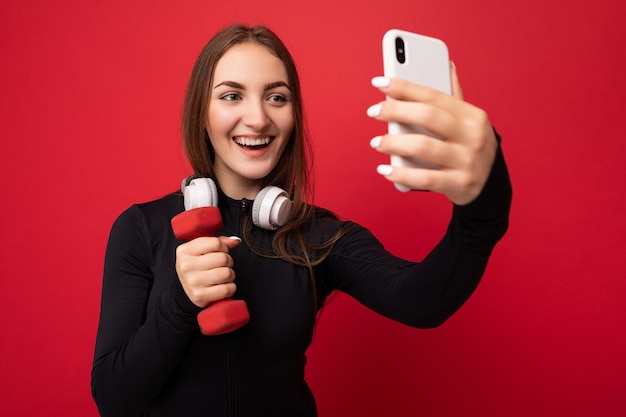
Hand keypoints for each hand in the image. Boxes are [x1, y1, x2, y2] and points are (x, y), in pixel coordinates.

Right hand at [175, 236, 240, 307]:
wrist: (185, 290)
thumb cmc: (196, 267)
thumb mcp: (200, 250)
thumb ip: (218, 242)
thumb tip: (235, 241)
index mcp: (185, 251)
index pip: (216, 243)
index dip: (224, 247)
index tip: (220, 252)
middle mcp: (187, 266)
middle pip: (223, 258)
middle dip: (228, 262)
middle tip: (222, 266)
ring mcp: (193, 282)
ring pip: (227, 273)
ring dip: (230, 275)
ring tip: (222, 276)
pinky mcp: (200, 296)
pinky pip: (226, 289)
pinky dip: (230, 288)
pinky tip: (222, 286)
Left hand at [367, 62, 497, 204]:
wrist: (490, 187)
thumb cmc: (469, 149)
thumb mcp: (469, 122)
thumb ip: (454, 97)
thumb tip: (446, 64)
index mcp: (472, 115)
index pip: (433, 95)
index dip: (404, 86)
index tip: (379, 81)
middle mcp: (473, 136)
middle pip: (428, 116)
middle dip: (396, 110)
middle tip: (373, 111)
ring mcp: (467, 161)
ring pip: (423, 147)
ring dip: (393, 144)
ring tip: (376, 143)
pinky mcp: (460, 184)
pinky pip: (425, 178)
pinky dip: (401, 174)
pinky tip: (385, 170)